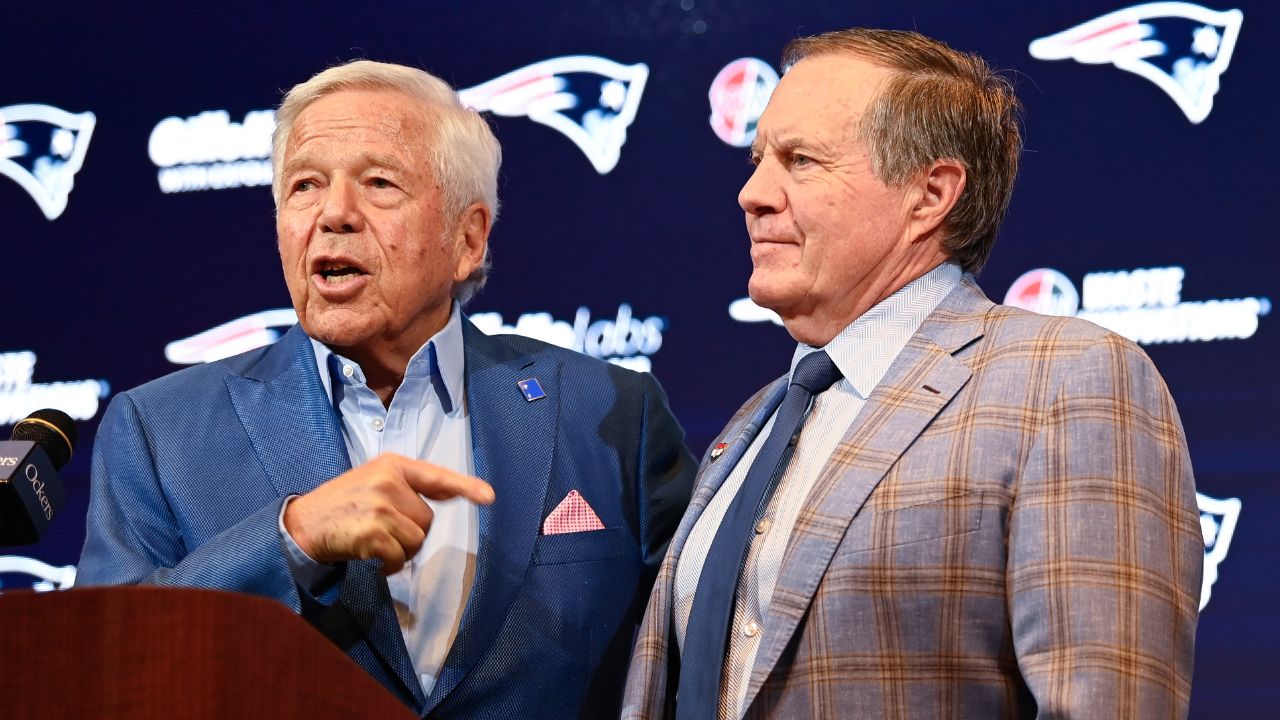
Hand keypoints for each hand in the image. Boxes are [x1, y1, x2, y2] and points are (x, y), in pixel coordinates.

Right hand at [283, 453, 493, 574]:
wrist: (301, 525)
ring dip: (398, 551)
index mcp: (392, 465)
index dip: (465, 487)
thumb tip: (446, 496)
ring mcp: (381, 506)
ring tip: (372, 541)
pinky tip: (369, 556)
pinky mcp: (373, 531)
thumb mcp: (373, 482)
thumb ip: (406, 488)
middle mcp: (389, 481)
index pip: (436, 476)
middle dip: (409, 532)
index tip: (488, 497)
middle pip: (427, 520)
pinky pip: (399, 558)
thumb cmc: (341, 506)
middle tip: (380, 529)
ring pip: (416, 541)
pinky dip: (387, 565)